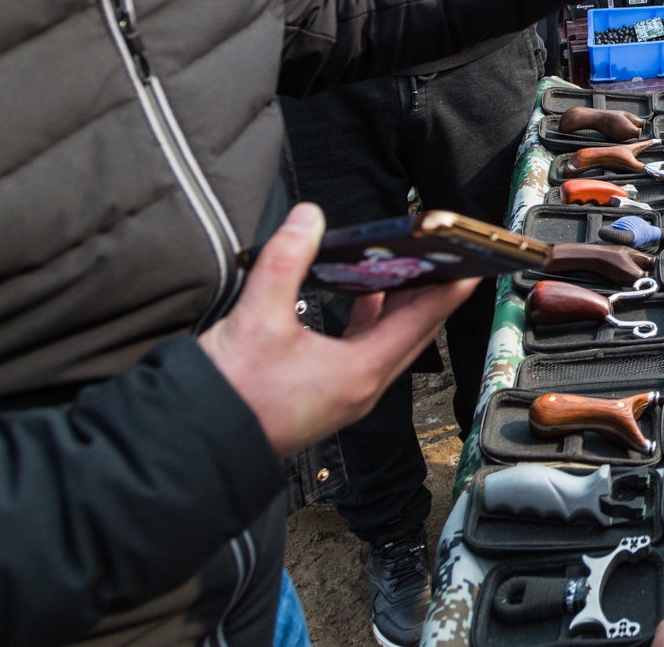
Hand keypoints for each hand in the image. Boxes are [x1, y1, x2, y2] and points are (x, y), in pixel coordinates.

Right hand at [199, 203, 474, 455]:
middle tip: (441, 257)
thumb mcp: (257, 316)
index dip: (448, 290)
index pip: (420, 322)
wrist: (191, 446)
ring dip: (396, 307)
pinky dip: (369, 324)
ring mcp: (343, 397)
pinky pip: (363, 354)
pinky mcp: (324, 398)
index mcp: (359, 372)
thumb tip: (308, 219)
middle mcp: (361, 389)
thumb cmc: (229, 394)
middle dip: (427, 293)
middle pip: (410, 332)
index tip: (472, 264)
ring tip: (403, 267)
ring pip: (386, 344)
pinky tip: (359, 300)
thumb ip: (284, 260)